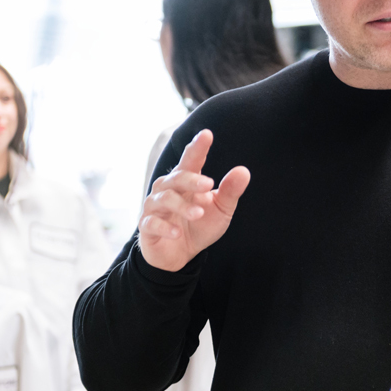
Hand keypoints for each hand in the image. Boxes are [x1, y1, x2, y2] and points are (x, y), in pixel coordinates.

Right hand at [139, 130, 250, 271]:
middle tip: (209, 185)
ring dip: (182, 206)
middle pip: (176, 178)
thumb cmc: (200, 226)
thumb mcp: (221, 210)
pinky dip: (164, 227)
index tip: (207, 134)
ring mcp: (155, 207)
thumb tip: (243, 171)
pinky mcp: (147, 226)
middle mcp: (167, 189)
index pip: (191, 160)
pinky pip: (151, 223)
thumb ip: (230, 191)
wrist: (180, 255)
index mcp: (186, 181)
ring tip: (199, 213)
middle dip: (191, 179)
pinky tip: (177, 232)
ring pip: (164, 199)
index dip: (197, 147)